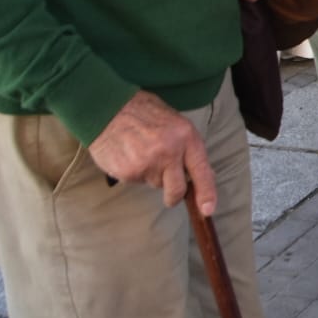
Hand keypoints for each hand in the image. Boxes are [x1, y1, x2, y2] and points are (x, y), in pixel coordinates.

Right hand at [89, 91, 215, 213]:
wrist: (109, 108)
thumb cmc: (145, 114)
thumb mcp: (176, 124)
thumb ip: (189, 149)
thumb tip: (202, 175)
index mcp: (186, 137)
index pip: (201, 170)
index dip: (207, 193)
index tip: (208, 209)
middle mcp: (170, 151)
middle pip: (176, 189)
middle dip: (173, 195)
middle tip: (169, 193)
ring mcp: (148, 163)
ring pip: (155, 184)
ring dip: (152, 175)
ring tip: (141, 152)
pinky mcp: (129, 172)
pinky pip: (137, 181)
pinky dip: (135, 173)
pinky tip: (129, 155)